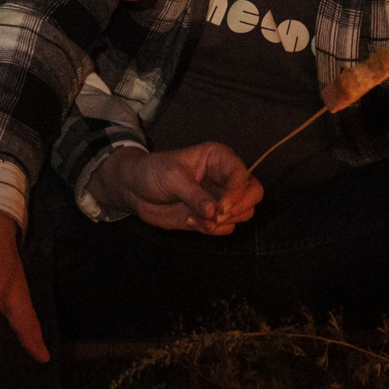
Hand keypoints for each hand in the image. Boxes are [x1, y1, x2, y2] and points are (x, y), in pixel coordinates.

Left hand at [93, 143, 262, 233]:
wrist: (135, 188)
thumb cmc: (153, 172)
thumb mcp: (172, 178)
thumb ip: (194, 195)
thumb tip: (214, 212)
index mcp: (218, 158)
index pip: (242, 174)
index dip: (237, 192)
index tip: (221, 207)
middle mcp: (224, 177)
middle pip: (253, 193)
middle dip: (238, 208)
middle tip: (216, 217)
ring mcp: (220, 198)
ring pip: (243, 213)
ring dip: (223, 221)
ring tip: (197, 219)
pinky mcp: (212, 216)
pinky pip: (226, 227)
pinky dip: (213, 229)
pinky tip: (192, 222)